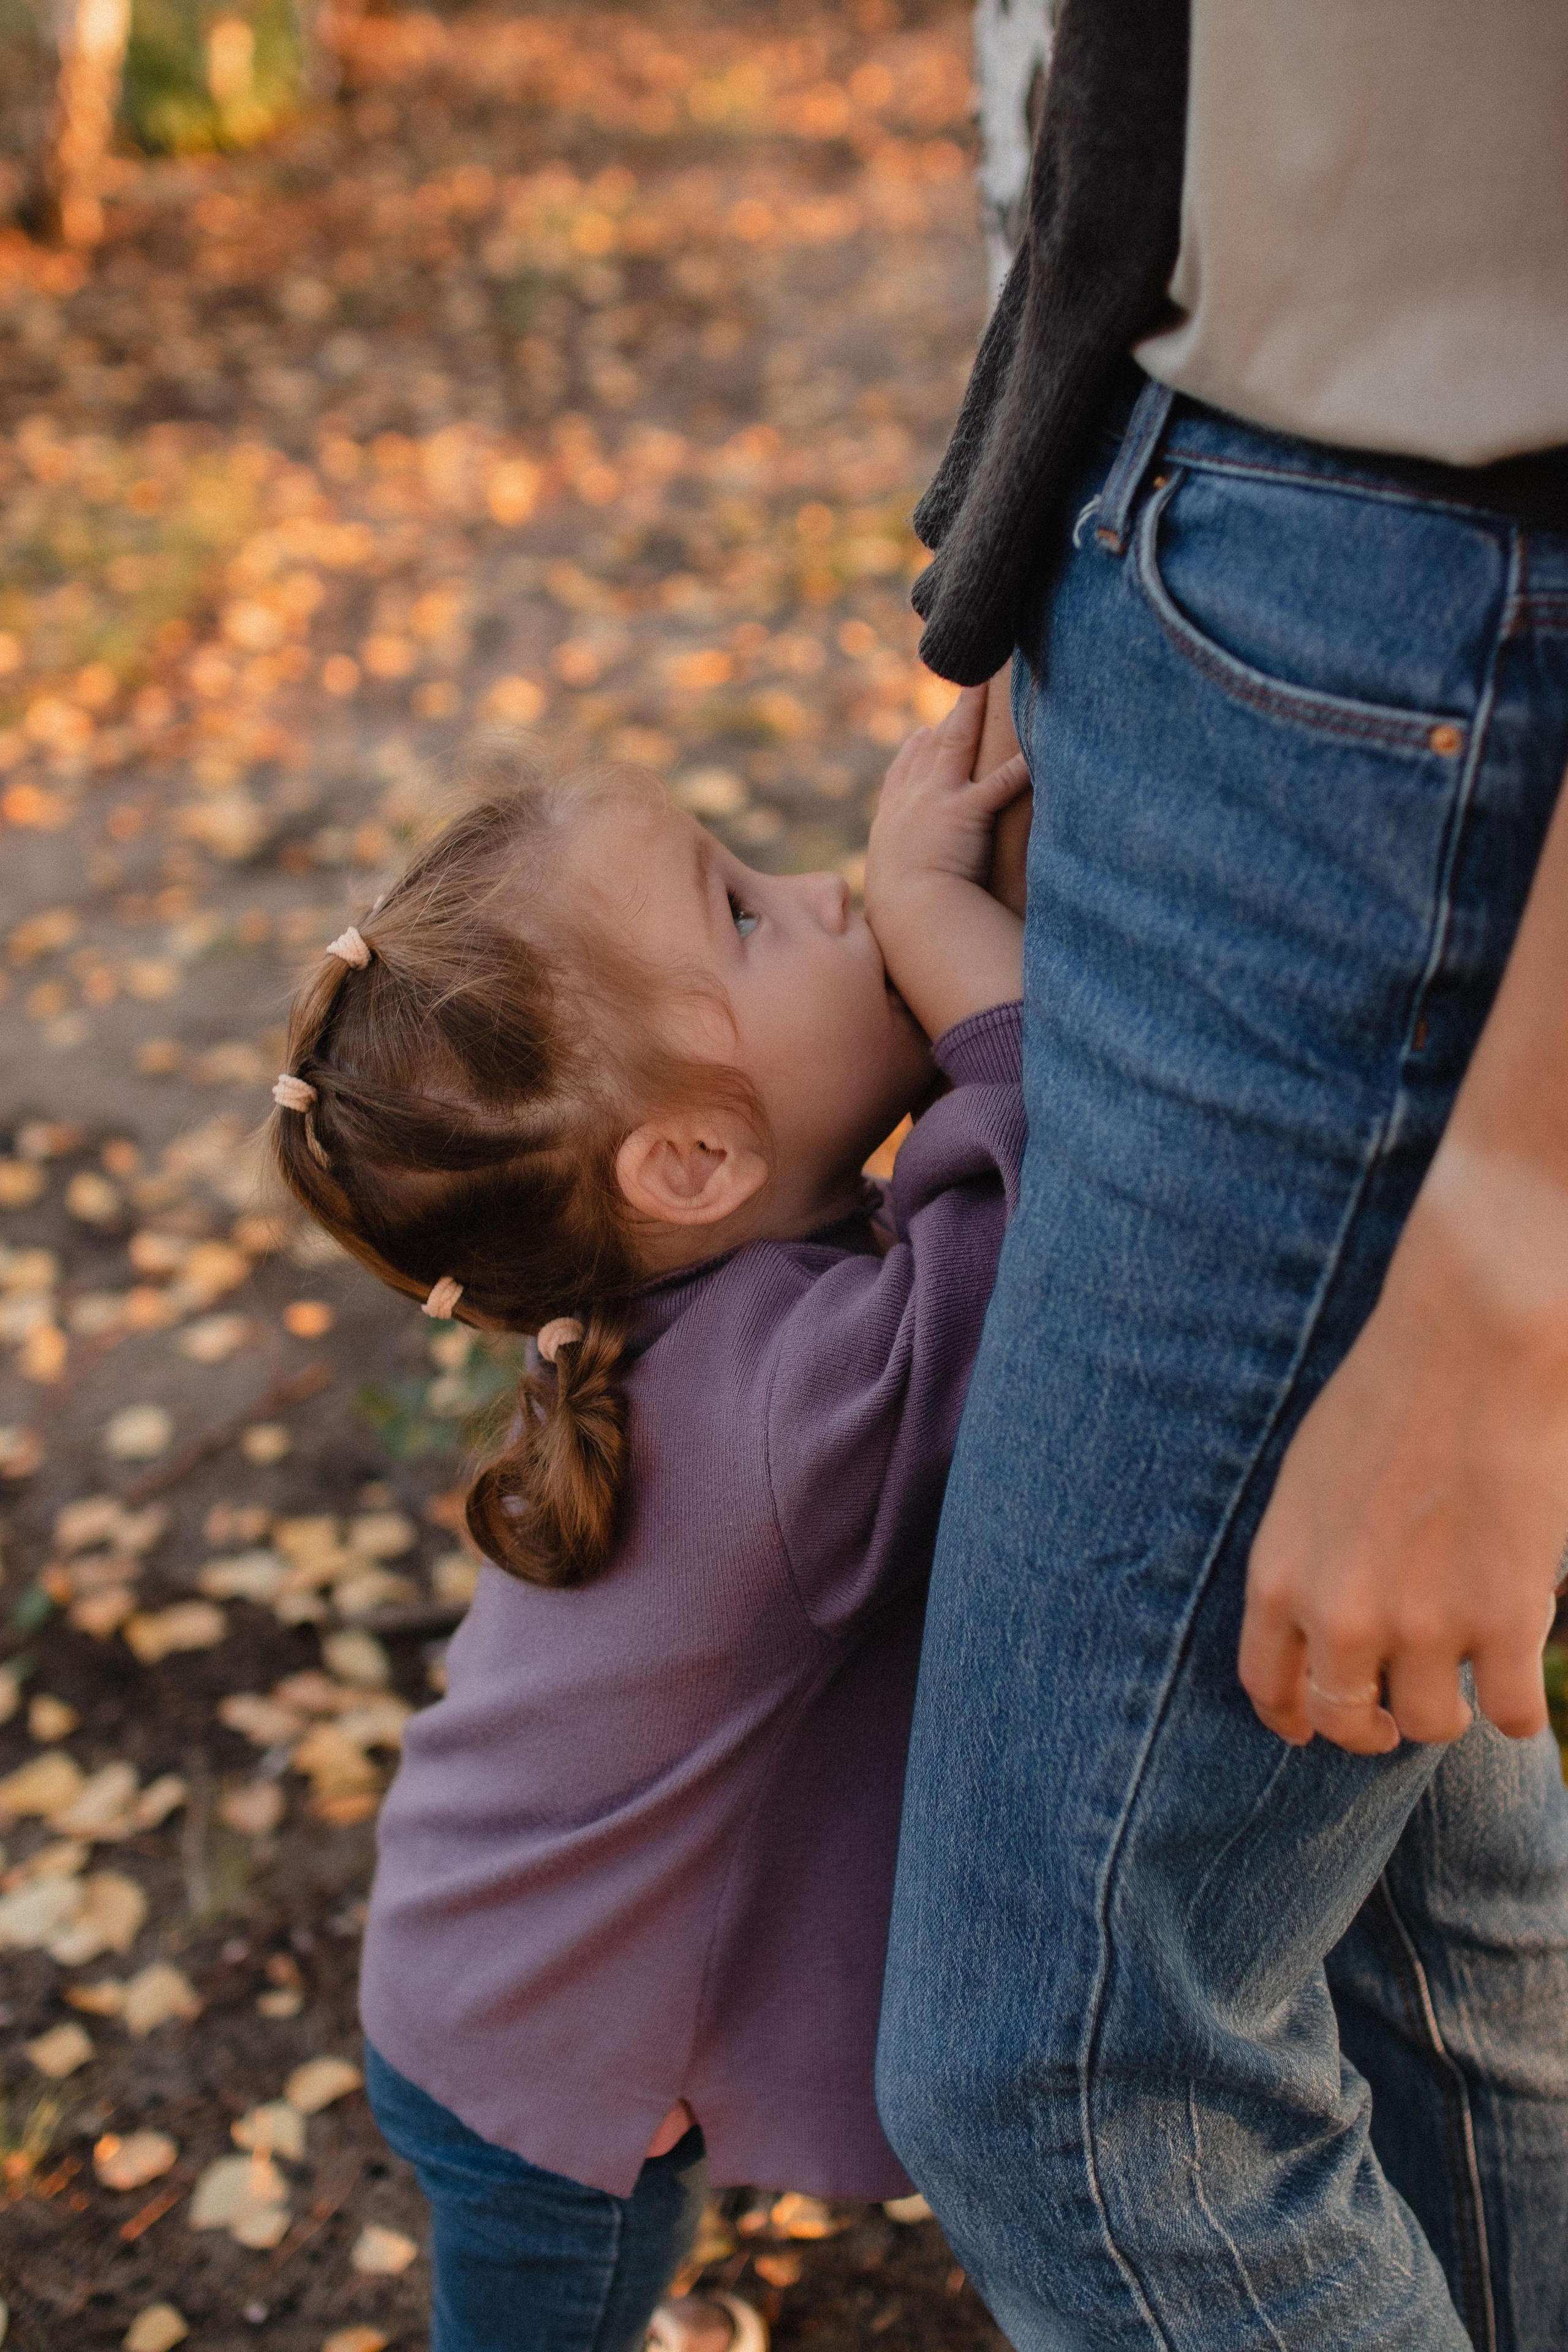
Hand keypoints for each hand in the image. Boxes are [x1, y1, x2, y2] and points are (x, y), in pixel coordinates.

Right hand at [870, 683, 1030, 898]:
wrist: (906, 915)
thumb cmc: (902, 916)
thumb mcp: (893, 889)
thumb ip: (905, 878)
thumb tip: (910, 891)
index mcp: (892, 821)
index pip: (904, 776)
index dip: (916, 752)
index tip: (926, 733)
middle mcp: (912, 801)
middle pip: (932, 748)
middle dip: (948, 718)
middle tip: (964, 687)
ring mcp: (938, 801)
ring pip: (957, 746)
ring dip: (971, 713)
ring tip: (985, 684)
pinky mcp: (966, 811)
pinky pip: (999, 781)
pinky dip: (1018, 764)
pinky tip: (1036, 748)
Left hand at [1240, 1172, 1567, 1753]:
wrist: (1470, 1345)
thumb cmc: (1387, 1396)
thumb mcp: (1306, 1482)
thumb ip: (1305, 1561)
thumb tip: (1313, 1626)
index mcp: (1281, 1574)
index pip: (1269, 1685)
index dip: (1294, 1718)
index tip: (1313, 1727)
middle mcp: (1341, 1615)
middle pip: (1346, 1720)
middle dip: (1370, 1728)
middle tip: (1394, 1717)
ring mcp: (1424, 1626)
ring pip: (1429, 1725)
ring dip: (1444, 1712)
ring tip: (1461, 1678)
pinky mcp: (1505, 1622)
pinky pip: (1508, 1717)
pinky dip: (1515, 1711)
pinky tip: (1516, 1683)